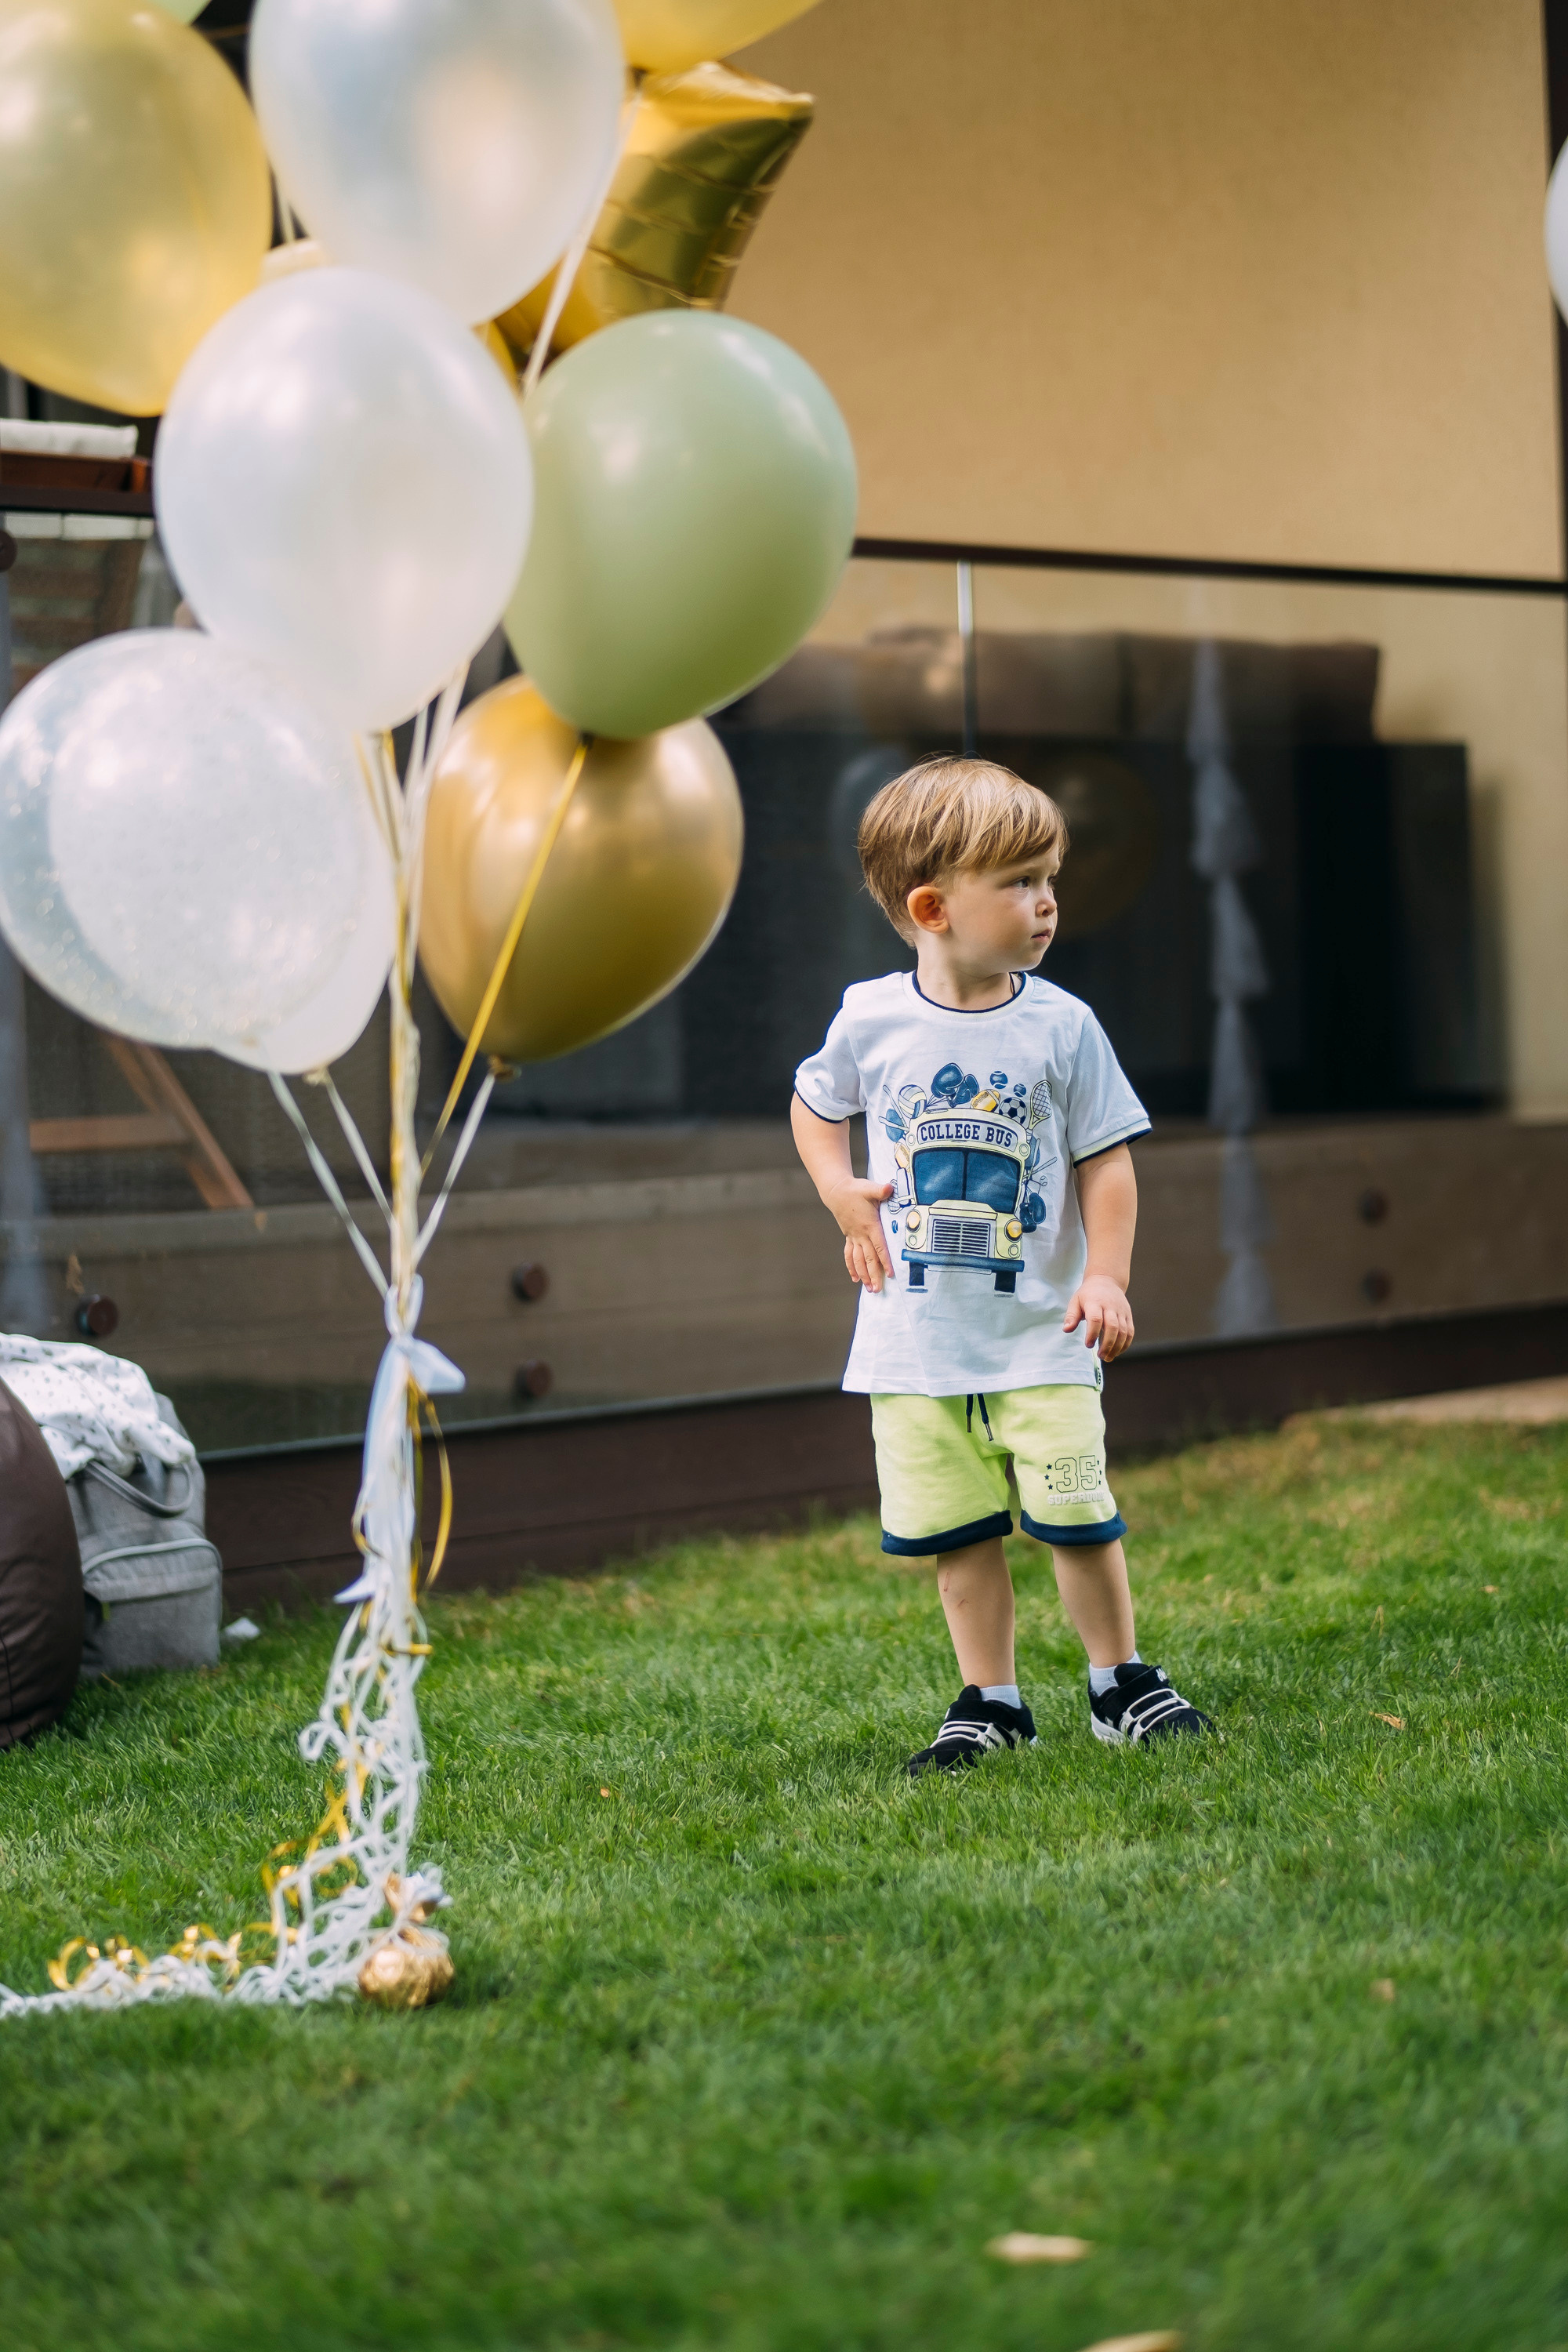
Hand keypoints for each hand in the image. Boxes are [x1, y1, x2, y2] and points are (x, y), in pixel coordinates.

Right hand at [826, 1176, 894, 1291]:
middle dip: (873, 1275)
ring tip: (869, 1289)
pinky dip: (852, 1267)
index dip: (885, 1261)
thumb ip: (881, 1190)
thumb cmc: (855, 1190)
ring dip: (863, 1275)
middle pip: (868, 1258)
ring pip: (858, 1260)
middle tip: (878, 1290)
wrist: (836, 1192)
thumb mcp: (870, 1188)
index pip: (879, 1246)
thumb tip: (890, 1188)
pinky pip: (850, 1255)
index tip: (890, 1274)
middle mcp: (861, 1234)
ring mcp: (853, 1237)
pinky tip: (855, 1278)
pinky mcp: (849, 1237)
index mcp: (869, 1225)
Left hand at [1063, 1273, 1133, 1361]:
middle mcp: (1110, 1306)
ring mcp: (1121, 1311)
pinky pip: (1130, 1332)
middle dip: (1107, 1344)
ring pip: (1123, 1331)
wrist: (1107, 1281)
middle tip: (1100, 1356)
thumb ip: (1071, 1316)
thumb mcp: (1076, 1301)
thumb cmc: (1088, 1295)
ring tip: (1107, 1357)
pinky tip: (1117, 1352)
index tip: (1088, 1345)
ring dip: (1117, 1347)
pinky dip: (1125, 1344)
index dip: (1092, 1334)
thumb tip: (1066, 1330)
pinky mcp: (1128, 1315)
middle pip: (1112, 1327)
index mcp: (1095, 1302)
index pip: (1096, 1319)